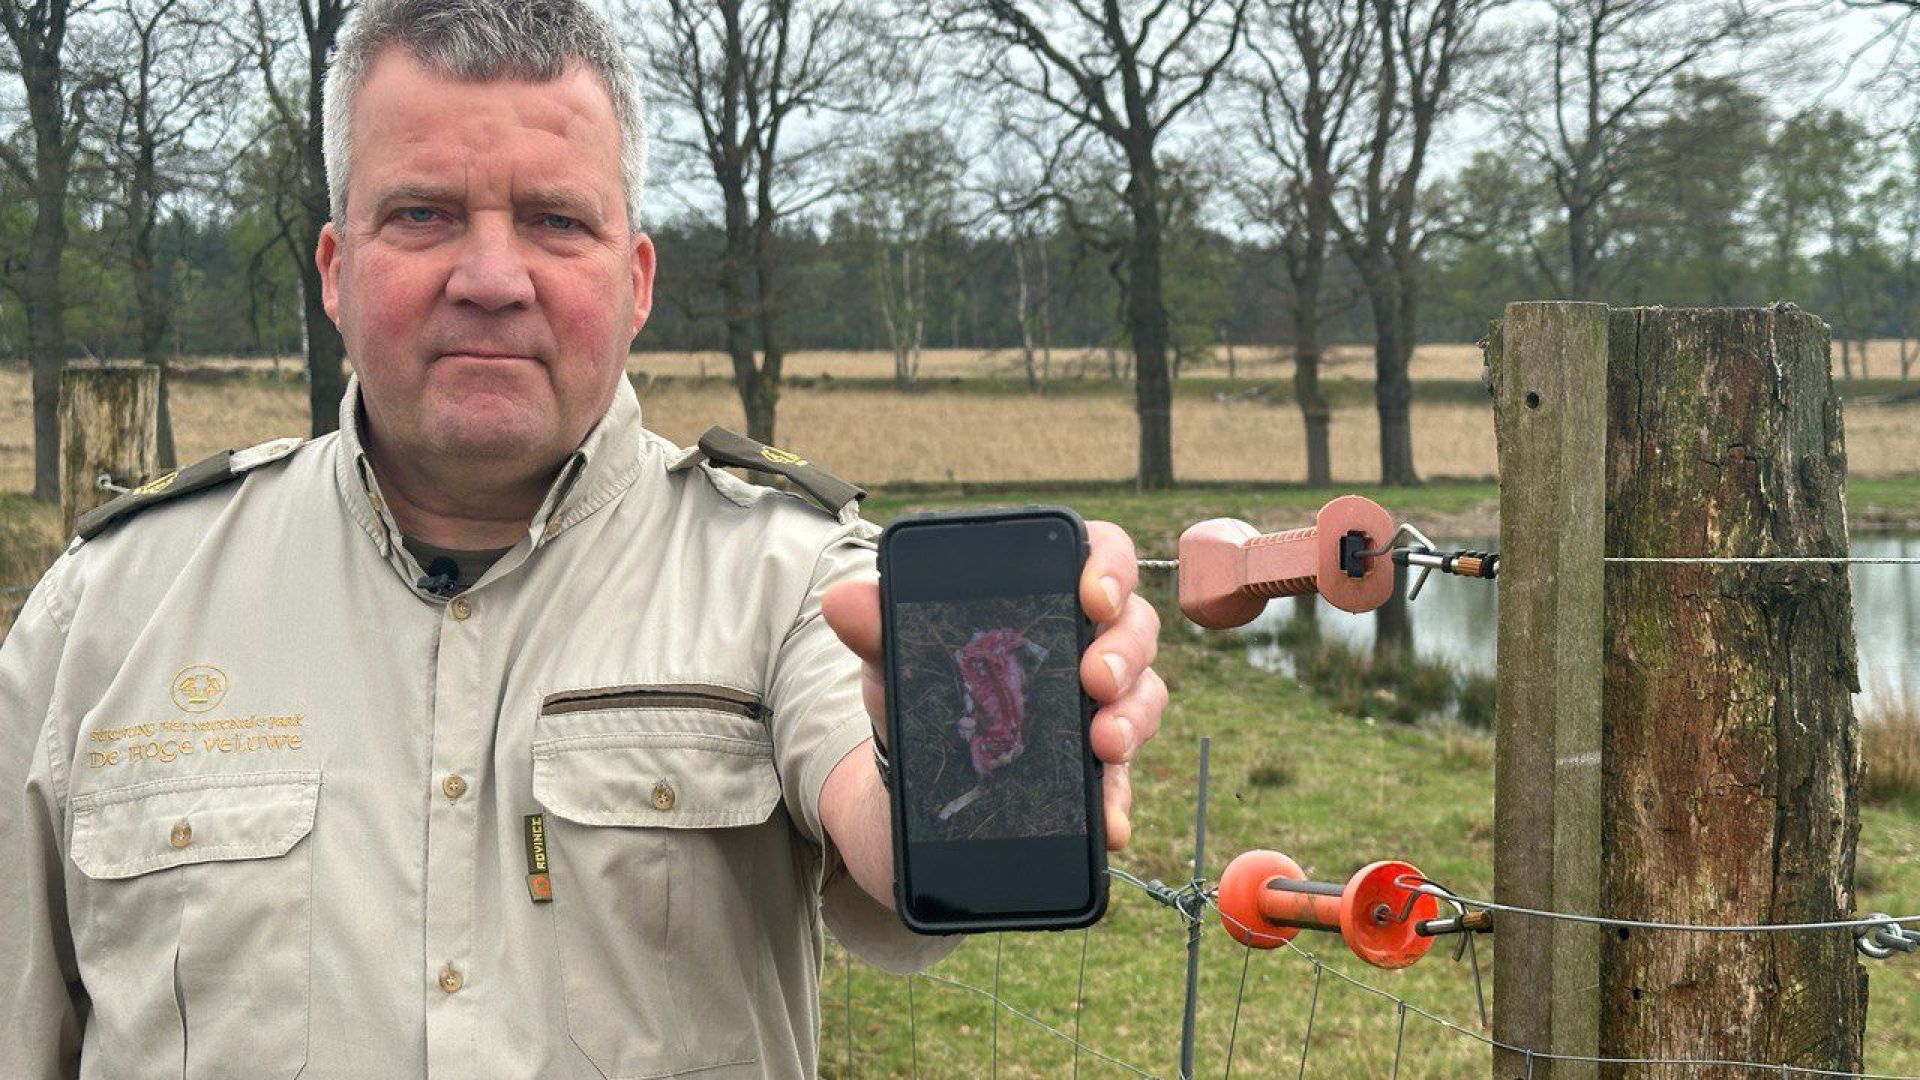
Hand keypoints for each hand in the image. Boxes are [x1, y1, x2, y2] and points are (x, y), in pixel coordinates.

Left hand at [820, 520, 1166, 849]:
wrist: (911, 791)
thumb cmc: (922, 699)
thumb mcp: (895, 663)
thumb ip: (878, 629)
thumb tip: (842, 600)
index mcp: (1047, 601)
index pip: (1101, 557)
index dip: (1111, 566)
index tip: (1093, 593)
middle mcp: (1086, 649)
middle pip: (1135, 630)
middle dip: (1124, 652)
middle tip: (1096, 677)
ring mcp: (1097, 713)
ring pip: (1142, 700)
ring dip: (1131, 720)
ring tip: (1103, 744)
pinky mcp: (1092, 776)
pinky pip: (1121, 784)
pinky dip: (1117, 802)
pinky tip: (1108, 823)